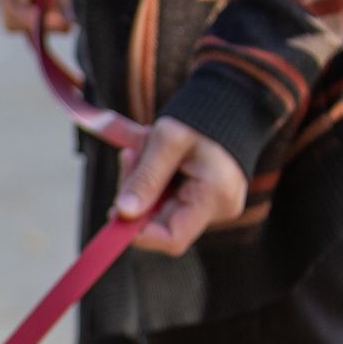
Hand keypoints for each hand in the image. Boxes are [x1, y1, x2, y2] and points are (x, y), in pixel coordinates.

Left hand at [113, 117, 248, 257]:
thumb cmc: (199, 118)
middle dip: (136, 196)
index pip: (172, 239)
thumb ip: (145, 177)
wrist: (228, 104)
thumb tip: (122, 213)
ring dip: (142, 184)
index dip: (139, 233)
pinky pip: (169, 200)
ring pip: (161, 211)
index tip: (113, 213)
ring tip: (142, 148)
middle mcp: (219, 209)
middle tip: (128, 158)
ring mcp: (214, 206)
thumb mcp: (167, 140)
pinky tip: (154, 157)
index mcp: (215, 196)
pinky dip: (154, 181)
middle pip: (162, 223)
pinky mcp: (206, 199)